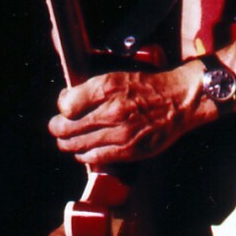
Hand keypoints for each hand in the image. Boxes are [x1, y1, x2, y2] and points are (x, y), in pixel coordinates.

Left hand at [48, 65, 198, 168]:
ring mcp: (121, 133)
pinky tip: (84, 151)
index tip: (65, 109)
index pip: (66, 106)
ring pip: (77, 145)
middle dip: (58, 129)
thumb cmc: (147, 88)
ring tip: (67, 141)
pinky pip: (95, 158)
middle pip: (67, 128)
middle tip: (57, 128)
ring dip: (67, 144)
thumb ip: (89, 89)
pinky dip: (84, 155)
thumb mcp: (115, 77)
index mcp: (107, 88)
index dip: (62, 108)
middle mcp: (112, 111)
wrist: (179, 101)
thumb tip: (65, 101)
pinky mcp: (130, 151)